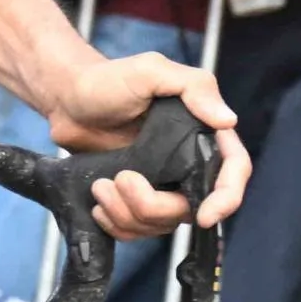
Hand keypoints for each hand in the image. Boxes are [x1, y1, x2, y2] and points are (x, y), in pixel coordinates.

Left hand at [46, 55, 250, 238]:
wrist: (67, 100)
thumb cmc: (108, 80)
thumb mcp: (152, 71)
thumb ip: (194, 87)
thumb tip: (228, 120)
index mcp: (202, 132)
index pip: (233, 171)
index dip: (226, 199)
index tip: (205, 217)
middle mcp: (188, 163)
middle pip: (191, 208)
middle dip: (153, 206)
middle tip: (120, 180)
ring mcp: (162, 185)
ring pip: (160, 224)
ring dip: (127, 214)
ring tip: (101, 186)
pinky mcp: (135, 200)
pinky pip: (136, 230)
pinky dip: (117, 225)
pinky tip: (99, 205)